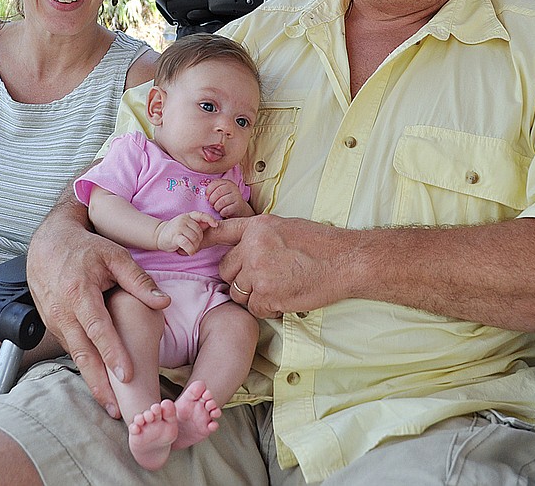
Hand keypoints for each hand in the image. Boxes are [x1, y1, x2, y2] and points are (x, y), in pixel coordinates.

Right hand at [28, 198, 169, 417]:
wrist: (47, 243)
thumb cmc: (84, 248)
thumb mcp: (114, 256)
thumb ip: (138, 280)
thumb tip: (163, 301)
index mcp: (79, 293)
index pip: (98, 329)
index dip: (112, 353)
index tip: (127, 376)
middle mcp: (62, 311)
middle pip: (83, 354)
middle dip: (99, 384)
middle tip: (116, 408)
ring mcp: (54, 321)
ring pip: (76, 356)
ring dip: (92, 380)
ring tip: (110, 403)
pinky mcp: (53, 325)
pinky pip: (72, 349)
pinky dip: (86, 366)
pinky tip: (100, 381)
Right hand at [155, 211, 216, 254]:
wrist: (159, 235)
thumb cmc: (176, 231)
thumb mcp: (187, 224)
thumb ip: (198, 224)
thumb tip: (212, 223)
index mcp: (188, 215)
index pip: (201, 215)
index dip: (210, 219)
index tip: (215, 225)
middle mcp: (184, 220)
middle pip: (199, 231)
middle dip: (199, 240)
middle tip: (194, 244)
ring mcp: (179, 227)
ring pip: (194, 238)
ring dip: (195, 246)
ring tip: (191, 248)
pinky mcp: (175, 236)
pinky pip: (187, 244)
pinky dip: (191, 250)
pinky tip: (190, 253)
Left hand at [207, 179, 252, 218]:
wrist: (239, 209)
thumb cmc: (227, 201)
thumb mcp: (221, 193)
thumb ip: (214, 191)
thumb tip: (205, 195)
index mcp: (227, 182)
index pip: (214, 184)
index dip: (208, 191)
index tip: (206, 197)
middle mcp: (233, 187)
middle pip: (218, 192)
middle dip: (212, 200)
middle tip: (211, 204)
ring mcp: (237, 196)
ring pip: (221, 202)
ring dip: (216, 207)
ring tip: (217, 208)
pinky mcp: (238, 205)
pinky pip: (226, 210)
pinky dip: (222, 212)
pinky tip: (223, 212)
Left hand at [209, 215, 349, 317]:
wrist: (345, 261)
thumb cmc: (321, 243)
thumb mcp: (286, 226)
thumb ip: (261, 234)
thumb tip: (245, 245)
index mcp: (257, 227)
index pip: (221, 233)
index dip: (204, 240)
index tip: (189, 246)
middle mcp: (253, 248)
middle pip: (227, 271)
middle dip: (240, 278)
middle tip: (262, 278)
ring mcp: (259, 273)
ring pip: (238, 293)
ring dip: (252, 295)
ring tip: (277, 288)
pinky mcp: (269, 296)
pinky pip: (255, 309)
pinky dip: (267, 308)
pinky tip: (284, 298)